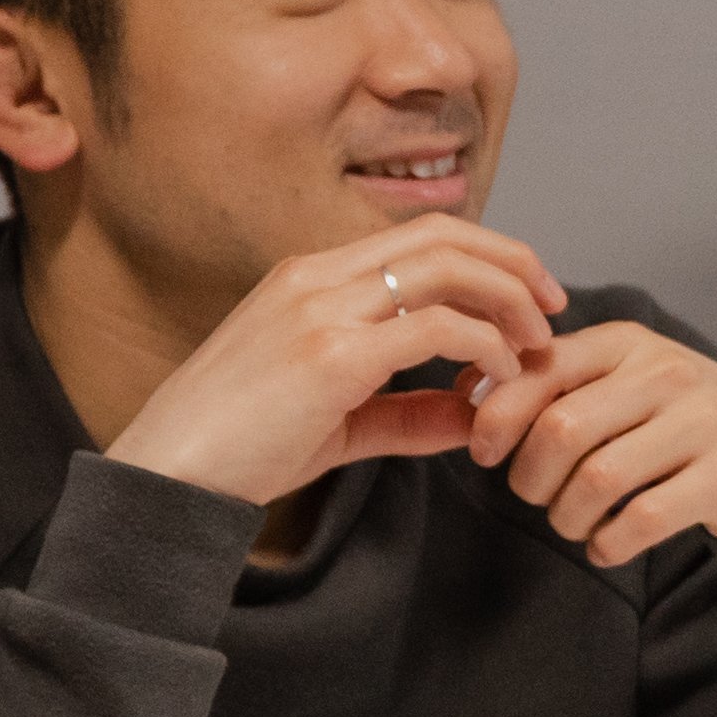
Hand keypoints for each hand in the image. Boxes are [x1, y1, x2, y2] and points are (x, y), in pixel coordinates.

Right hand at [103, 224, 563, 509]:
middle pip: (444, 235)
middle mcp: (314, 278)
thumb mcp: (334, 422)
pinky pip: (438, 329)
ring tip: (533, 348)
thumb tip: (476, 413)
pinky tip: (494, 382)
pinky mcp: (331, 355)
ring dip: (508, 302)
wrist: (163, 480)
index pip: (420, 235)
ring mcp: (321, 310)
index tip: (529, 298)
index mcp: (307, 277)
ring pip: (447, 268)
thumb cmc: (234, 453)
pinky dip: (484, 348)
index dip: (488, 256)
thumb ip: (406, 412)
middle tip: (553, 311)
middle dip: (515, 264)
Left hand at [464, 313, 716, 564]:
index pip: (539, 371)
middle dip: (530, 478)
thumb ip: (549, 380)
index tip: (485, 453)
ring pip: (598, 480)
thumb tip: (466, 391)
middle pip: (561, 431)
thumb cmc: (676, 416)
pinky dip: (609, 543)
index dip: (496, 418)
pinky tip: (608, 544)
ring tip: (574, 522)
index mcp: (627, 343)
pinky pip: (643, 520)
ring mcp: (705, 421)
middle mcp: (668, 372)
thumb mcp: (619, 380)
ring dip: (567, 517)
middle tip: (536, 496)